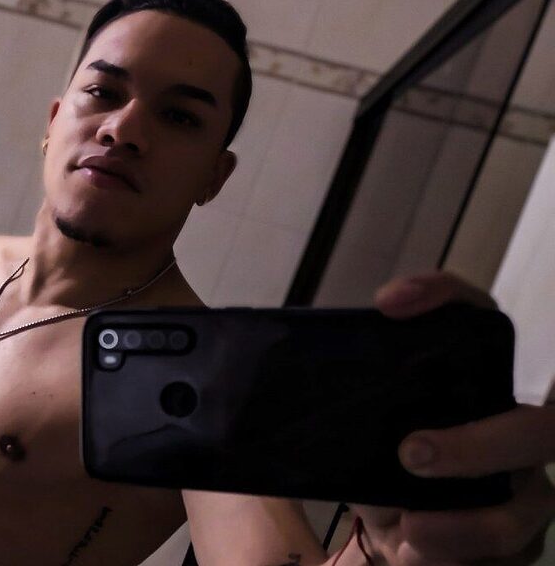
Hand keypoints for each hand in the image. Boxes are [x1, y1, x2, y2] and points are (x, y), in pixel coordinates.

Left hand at [348, 272, 554, 564]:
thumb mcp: (361, 434)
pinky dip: (457, 555)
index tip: (389, 303)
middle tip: (412, 454)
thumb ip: (354, 406)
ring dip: (464, 522)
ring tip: (411, 529)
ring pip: (522, 507)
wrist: (395, 538)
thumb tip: (306, 382)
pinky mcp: (517, 542)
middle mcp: (511, 428)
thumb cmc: (386, 471)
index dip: (444, 298)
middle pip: (537, 425)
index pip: (476, 319)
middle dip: (480, 444)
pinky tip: (418, 553)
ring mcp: (523, 490)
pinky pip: (505, 555)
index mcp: (474, 387)